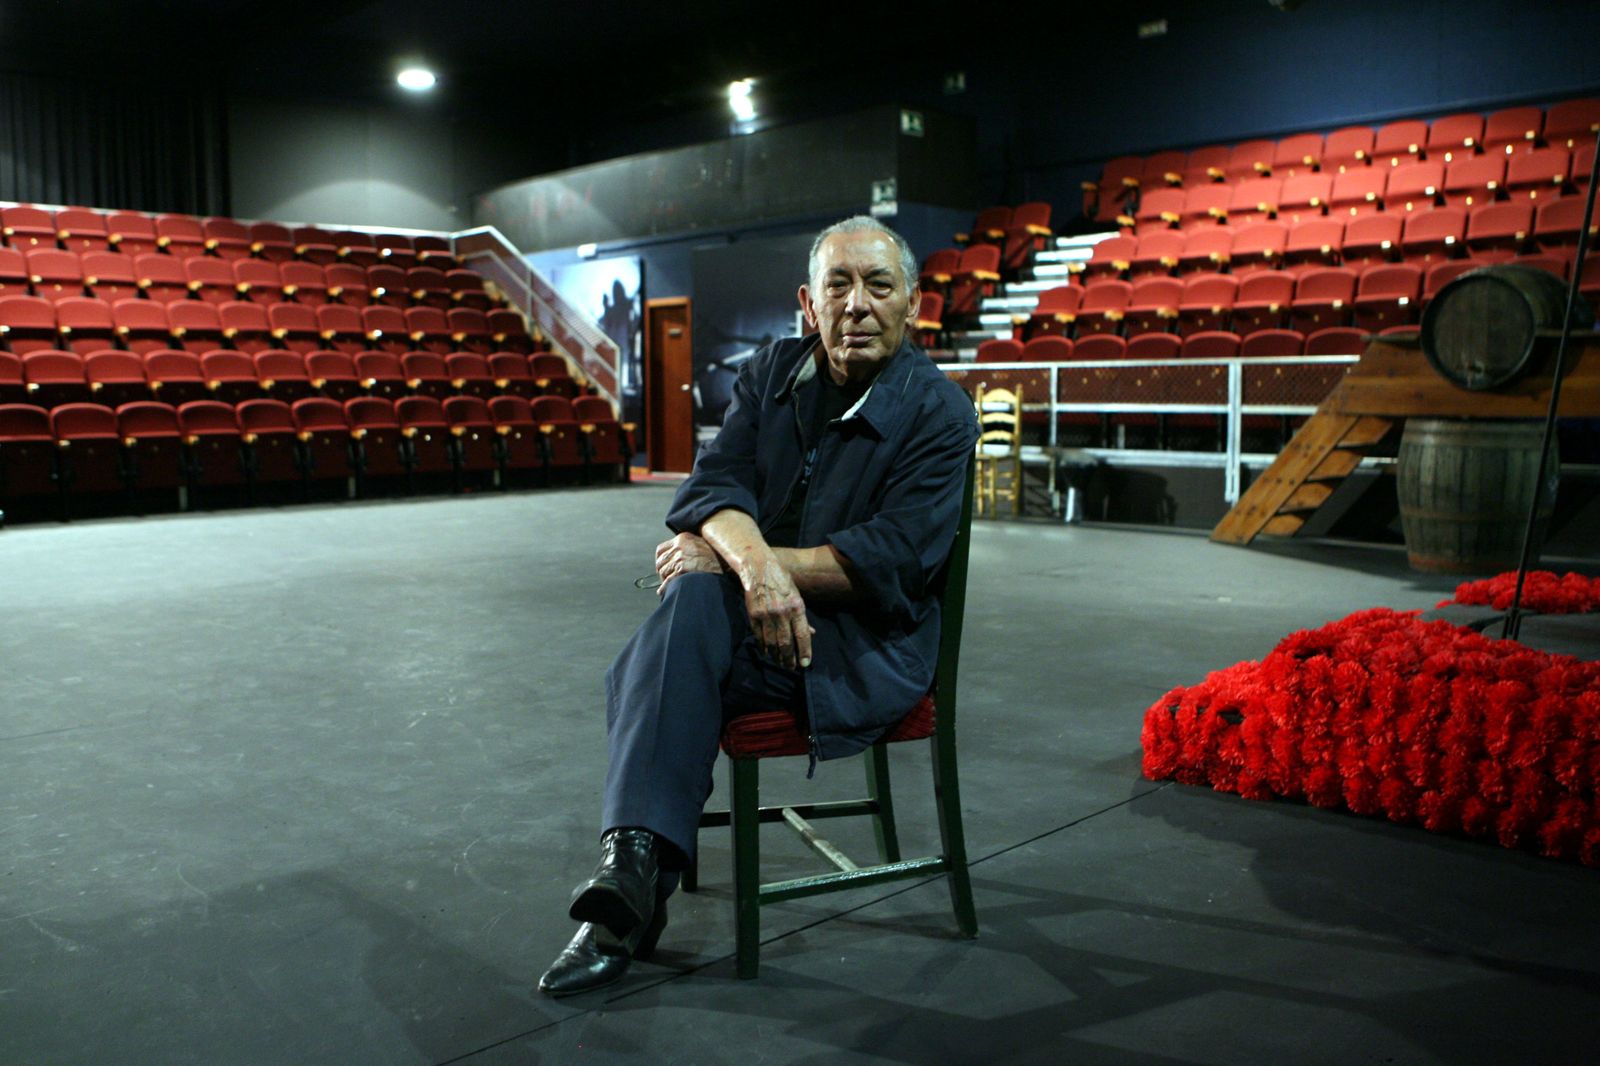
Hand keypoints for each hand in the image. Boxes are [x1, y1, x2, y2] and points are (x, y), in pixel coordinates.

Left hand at [654, 532, 724, 595]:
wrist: (725, 564)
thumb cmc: (716, 556)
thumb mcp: (702, 543)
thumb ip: (688, 545)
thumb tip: (678, 553)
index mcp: (682, 538)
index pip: (661, 548)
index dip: (660, 559)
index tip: (662, 565)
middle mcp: (679, 546)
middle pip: (660, 560)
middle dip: (661, 570)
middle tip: (664, 576)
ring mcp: (680, 557)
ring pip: (663, 570)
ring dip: (664, 579)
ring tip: (667, 584)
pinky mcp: (682, 569)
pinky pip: (668, 580)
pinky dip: (664, 587)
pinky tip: (664, 591)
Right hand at [739, 552, 814, 669]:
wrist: (759, 568)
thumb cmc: (782, 580)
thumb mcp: (797, 595)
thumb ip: (803, 616)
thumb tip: (811, 634)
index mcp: (797, 606)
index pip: (803, 635)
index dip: (805, 651)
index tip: (805, 664)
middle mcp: (782, 612)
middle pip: (786, 643)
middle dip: (789, 659)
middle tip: (791, 667)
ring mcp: (766, 615)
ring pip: (772, 643)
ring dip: (776, 656)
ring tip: (780, 662)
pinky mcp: (753, 615)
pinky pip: (759, 637)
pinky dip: (763, 647)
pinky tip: (767, 652)